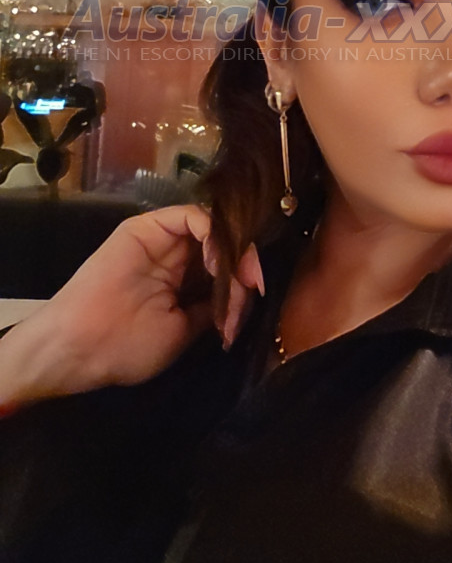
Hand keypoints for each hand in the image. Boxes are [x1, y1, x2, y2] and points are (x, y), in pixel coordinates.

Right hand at [0, 204, 263, 410]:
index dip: (247, 273)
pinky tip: (215, 263)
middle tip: (255, 286)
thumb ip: (213, 307)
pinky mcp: (148, 226)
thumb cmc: (126, 346)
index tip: (258, 293)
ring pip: (213, 227)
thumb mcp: (183, 330)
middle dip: (246, 262)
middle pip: (224, 242)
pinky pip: (192, 216)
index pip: (227, 264)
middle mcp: (177, 254)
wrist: (81, 345)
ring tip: (238, 279)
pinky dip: (213, 234)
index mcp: (185, 280)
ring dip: (233, 250)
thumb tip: (244, 294)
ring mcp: (163, 238)